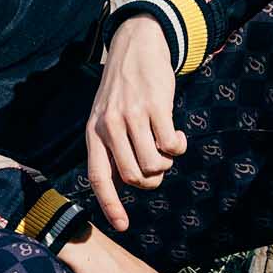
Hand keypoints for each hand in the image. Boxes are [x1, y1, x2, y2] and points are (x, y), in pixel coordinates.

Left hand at [83, 15, 186, 231]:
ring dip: (166, 163)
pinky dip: (177, 146)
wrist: (136, 46)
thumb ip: (112, 145)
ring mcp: (132, 116)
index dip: (109, 204)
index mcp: (94, 132)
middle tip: (158, 167)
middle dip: (150, 180)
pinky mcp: (155, 106)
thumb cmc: (123, 88)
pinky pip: (170, 145)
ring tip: (166, 147)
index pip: (98, 177)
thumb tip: (129, 181)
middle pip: (133, 176)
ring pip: (153, 163)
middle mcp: (109, 126)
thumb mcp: (105, 115)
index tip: (122, 226)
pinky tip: (176, 133)